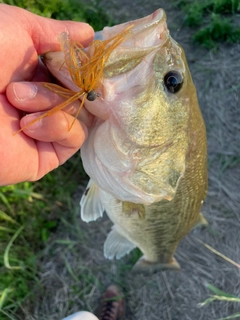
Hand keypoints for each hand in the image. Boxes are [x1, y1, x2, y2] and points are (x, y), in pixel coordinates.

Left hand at [0, 4, 93, 184]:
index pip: (76, 70)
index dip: (83, 65)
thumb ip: (57, 33)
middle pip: (82, 92)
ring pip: (80, 113)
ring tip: (16, 99)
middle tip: (33, 77)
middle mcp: (42, 99)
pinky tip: (28, 124)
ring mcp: (45, 128)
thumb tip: (90, 34)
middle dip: (66, 81)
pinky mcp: (46, 154)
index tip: (85, 57)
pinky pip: (75, 137)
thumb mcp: (18, 29)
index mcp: (35, 71)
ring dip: (53, 102)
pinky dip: (59, 126)